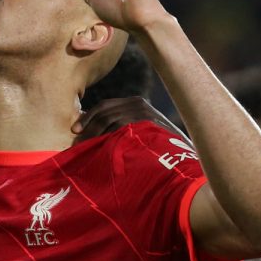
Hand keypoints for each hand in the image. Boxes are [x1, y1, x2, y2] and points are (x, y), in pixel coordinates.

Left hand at [74, 97, 190, 143]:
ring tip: (85, 148)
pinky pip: (121, 128)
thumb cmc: (159, 148)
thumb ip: (121, 129)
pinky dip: (108, 138)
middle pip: (104, 111)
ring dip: (95, 134)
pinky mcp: (147, 122)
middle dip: (88, 126)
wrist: (186, 156)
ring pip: (110, 120)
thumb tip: (92, 136)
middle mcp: (138, 104)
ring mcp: (143, 112)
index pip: (105, 105)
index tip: (75, 130)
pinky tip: (102, 148)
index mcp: (135, 103)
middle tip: (76, 142)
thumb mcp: (139, 133)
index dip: (88, 117)